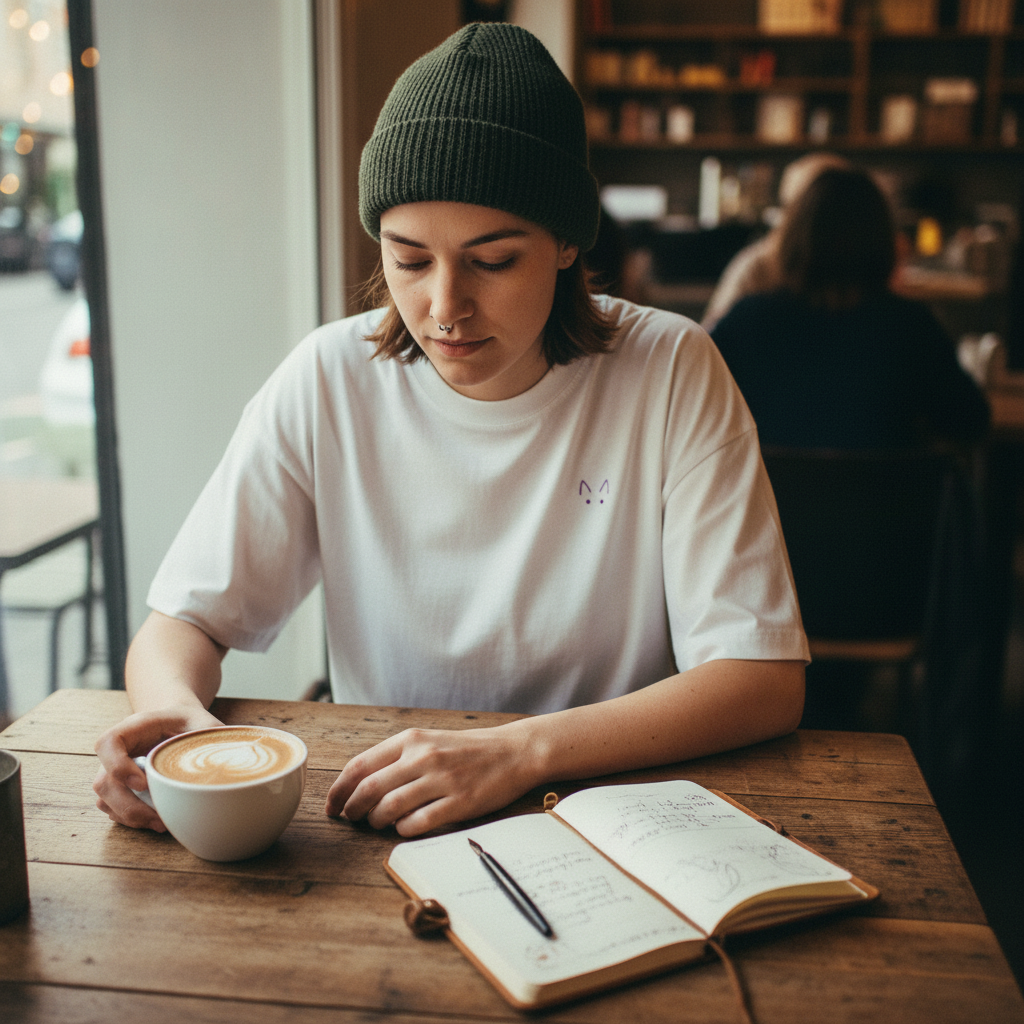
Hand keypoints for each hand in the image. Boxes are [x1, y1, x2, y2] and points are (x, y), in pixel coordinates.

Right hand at [93, 705, 221, 829]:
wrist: (178, 722)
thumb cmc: (190, 723)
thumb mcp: (204, 723)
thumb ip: (213, 737)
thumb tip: (232, 763)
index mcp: (135, 727)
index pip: (108, 743)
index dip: (118, 765)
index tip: (144, 783)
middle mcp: (118, 750)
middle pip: (103, 781)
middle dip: (128, 805)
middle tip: (158, 818)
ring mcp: (114, 770)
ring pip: (105, 799)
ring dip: (130, 817)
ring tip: (161, 824)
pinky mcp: (119, 788)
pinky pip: (113, 808)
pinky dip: (131, 819)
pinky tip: (156, 821)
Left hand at [324, 724, 540, 836]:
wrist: (513, 751)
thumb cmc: (468, 749)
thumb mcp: (430, 741)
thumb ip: (398, 757)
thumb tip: (360, 784)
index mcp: (411, 739)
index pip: (360, 765)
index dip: (339, 790)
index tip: (331, 805)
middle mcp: (423, 757)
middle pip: (369, 789)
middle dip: (352, 809)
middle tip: (349, 819)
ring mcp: (441, 780)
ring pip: (389, 808)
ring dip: (376, 821)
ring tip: (378, 823)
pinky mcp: (458, 803)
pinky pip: (417, 823)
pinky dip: (403, 829)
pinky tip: (405, 827)